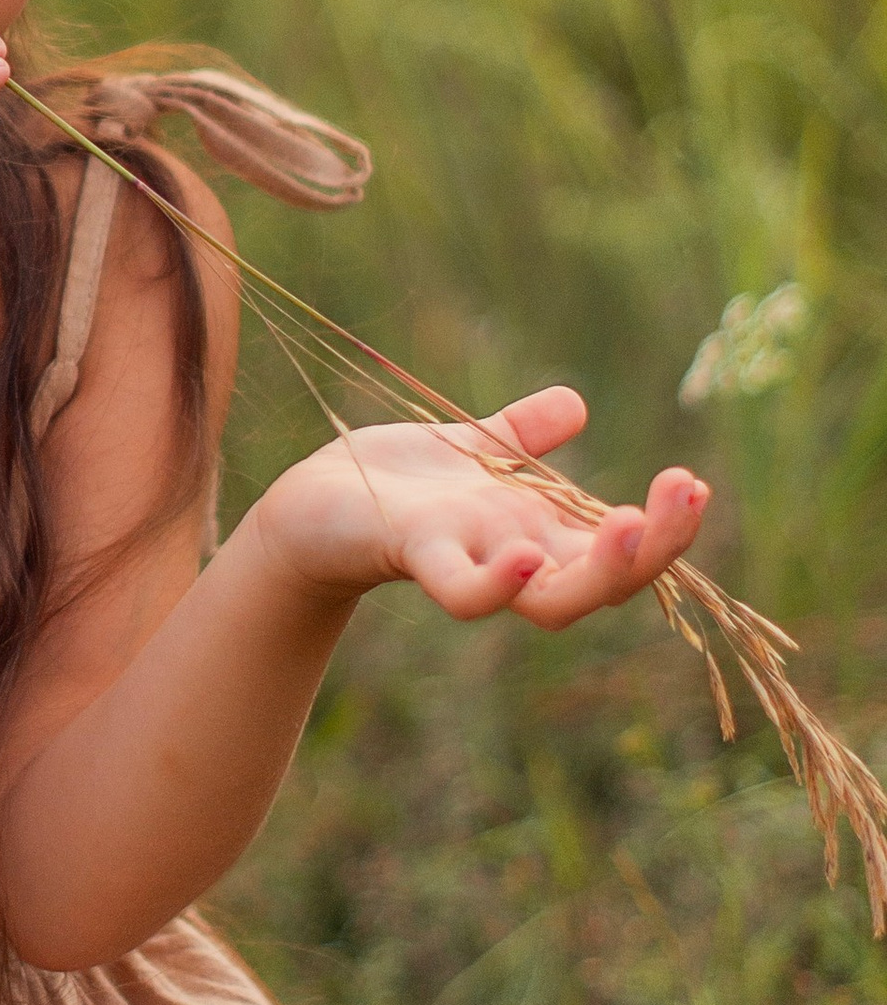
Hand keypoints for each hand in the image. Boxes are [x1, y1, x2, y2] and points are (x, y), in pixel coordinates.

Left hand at [248, 385, 708, 625]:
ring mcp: (470, 561)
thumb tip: (576, 404)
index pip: (620, 547)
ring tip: (630, 526)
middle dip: (657, 547)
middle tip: (689, 493)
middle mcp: (514, 557)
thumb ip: (521, 434)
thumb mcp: (470, 451)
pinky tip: (523, 556)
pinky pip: (461, 591)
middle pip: (606, 582)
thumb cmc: (393, 486)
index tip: (694, 484)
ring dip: (598, 572)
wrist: (310, 507)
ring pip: (551, 599)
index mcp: (537, 530)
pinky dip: (494, 584)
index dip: (665, 527)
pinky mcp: (414, 556)